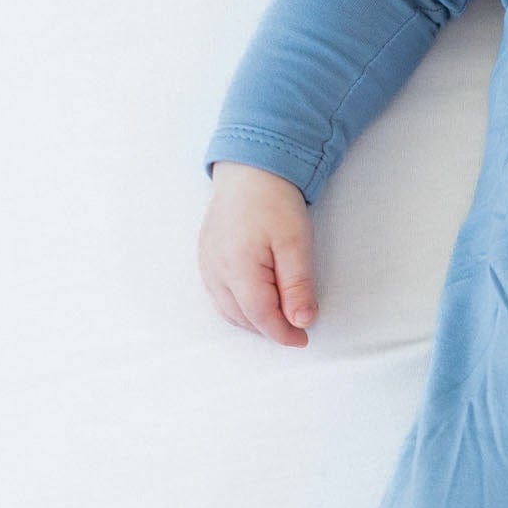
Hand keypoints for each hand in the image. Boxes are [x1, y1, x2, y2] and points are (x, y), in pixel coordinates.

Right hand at [199, 163, 316, 343]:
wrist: (250, 169)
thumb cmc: (274, 201)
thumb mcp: (296, 244)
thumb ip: (298, 286)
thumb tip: (301, 322)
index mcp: (238, 268)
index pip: (261, 317)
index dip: (284, 333)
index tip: (302, 338)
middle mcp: (216, 270)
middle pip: (243, 318)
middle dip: (270, 328)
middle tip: (295, 325)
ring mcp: (207, 264)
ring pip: (228, 310)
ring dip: (253, 320)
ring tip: (279, 314)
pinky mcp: (205, 258)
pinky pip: (219, 295)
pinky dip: (238, 306)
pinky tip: (257, 300)